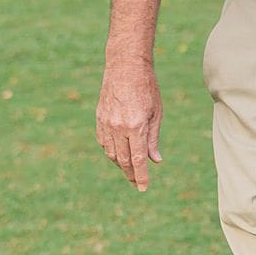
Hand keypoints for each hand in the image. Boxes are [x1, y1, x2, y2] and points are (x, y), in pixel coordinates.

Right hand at [96, 57, 162, 190]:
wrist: (125, 66)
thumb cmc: (147, 87)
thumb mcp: (156, 113)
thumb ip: (153, 139)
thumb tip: (154, 161)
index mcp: (135, 126)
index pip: (137, 160)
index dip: (141, 176)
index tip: (143, 188)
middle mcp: (118, 127)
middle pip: (123, 160)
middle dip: (131, 174)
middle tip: (137, 183)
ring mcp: (106, 123)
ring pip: (111, 153)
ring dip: (120, 164)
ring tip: (130, 169)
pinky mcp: (99, 118)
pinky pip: (103, 142)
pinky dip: (110, 151)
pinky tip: (118, 153)